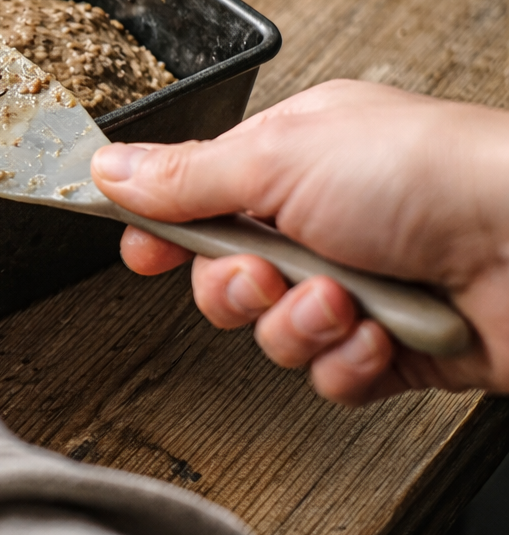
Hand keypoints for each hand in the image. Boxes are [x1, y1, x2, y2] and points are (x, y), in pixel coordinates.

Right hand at [91, 80, 508, 405]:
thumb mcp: (277, 156)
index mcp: (292, 160)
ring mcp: (359, 286)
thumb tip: (108, 167)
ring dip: (299, 324)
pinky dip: (348, 362)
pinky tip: (378, 335)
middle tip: (267, 271)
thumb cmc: (426, 172)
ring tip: (344, 300)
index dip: (163, 234)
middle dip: (237, 287)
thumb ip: (184, 177)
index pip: (199, 202)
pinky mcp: (392, 346)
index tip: (142, 254)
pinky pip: (328, 377)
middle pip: (224, 280)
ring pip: (272, 335)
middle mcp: (323, 222)